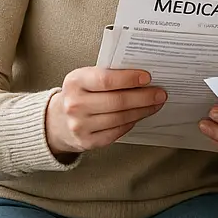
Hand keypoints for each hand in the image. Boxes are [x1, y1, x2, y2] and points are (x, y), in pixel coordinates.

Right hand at [46, 68, 165, 155]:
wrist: (57, 121)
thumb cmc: (80, 94)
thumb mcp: (86, 78)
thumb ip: (109, 75)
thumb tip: (144, 76)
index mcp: (75, 82)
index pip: (106, 80)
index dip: (129, 79)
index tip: (147, 77)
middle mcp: (74, 105)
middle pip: (118, 101)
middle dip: (144, 97)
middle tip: (160, 93)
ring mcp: (80, 126)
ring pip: (120, 118)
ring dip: (143, 110)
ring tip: (155, 104)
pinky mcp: (87, 142)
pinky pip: (117, 132)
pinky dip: (132, 122)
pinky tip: (140, 115)